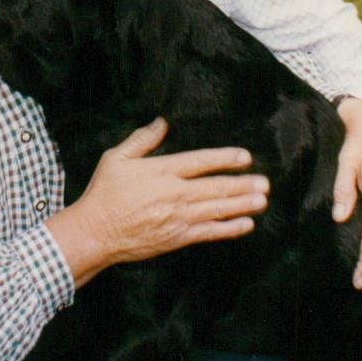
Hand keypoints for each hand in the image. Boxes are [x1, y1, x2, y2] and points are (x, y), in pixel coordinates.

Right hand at [46, 117, 268, 287]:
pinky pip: (209, 232)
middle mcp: (174, 194)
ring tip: (263, 199)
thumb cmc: (104, 192)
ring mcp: (178, 218)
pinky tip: (245, 224)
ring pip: (218, 210)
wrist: (95, 231)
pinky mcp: (177, 238)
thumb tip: (162, 122)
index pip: (200, 162)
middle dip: (243, 184)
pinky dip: (229, 228)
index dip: (224, 158)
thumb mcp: (117, 157)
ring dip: (243, 204)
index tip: (245, 157)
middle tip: (265, 182)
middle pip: (216, 188)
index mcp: (161, 171)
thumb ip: (142, 139)